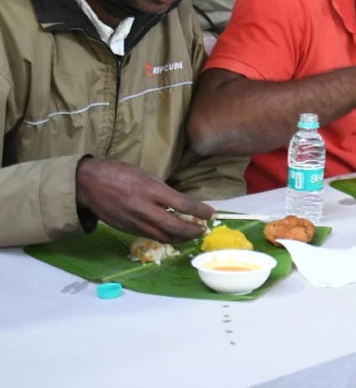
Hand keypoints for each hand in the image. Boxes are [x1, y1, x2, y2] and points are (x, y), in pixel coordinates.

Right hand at [76, 158, 213, 243]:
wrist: (88, 183)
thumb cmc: (119, 173)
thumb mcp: (147, 176)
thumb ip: (164, 192)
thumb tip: (183, 204)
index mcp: (151, 190)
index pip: (184, 204)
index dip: (201, 212)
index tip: (213, 214)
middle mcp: (144, 208)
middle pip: (175, 226)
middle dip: (193, 231)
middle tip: (204, 230)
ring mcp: (135, 221)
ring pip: (164, 236)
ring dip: (181, 238)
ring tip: (192, 235)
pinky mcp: (128, 229)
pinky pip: (151, 237)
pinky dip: (166, 237)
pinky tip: (173, 235)